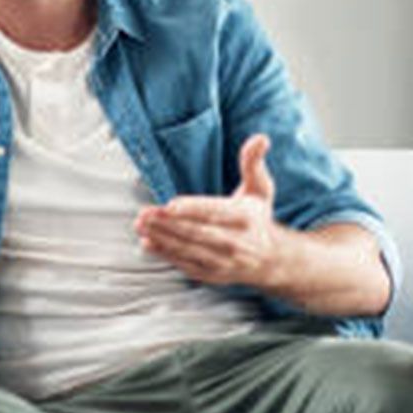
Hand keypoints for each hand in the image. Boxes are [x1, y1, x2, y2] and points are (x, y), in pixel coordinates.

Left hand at [134, 134, 291, 289]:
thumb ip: (253, 163)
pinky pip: (186, 265)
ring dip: (162, 238)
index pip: (216, 212)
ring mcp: (224, 261)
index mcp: (246, 218)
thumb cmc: (257, 219)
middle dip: (168, 224)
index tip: (170, 205)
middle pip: (198, 232)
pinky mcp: (212, 274)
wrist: (272, 260)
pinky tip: (147, 244)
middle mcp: (236, 242)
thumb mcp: (259, 189)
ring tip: (140, 226)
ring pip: (189, 249)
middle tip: (144, 214)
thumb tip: (260, 138)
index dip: (193, 209)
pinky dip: (166, 255)